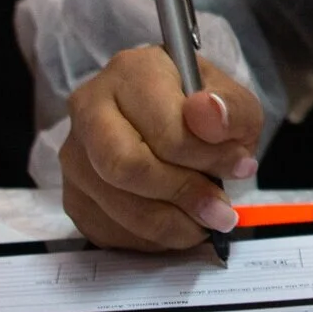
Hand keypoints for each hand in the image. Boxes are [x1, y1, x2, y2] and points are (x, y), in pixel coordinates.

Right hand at [61, 46, 264, 250]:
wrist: (175, 126)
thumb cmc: (204, 113)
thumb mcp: (235, 104)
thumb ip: (230, 108)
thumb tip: (207, 114)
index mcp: (131, 72)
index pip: (164, 129)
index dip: (206, 159)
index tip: (239, 168)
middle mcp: (90, 107)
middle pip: (126, 167)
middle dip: (182, 195)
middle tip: (219, 211)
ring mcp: (75, 154)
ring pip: (118, 205)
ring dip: (172, 225)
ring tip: (205, 221)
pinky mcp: (73, 195)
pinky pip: (108, 230)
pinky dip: (151, 239)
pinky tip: (176, 224)